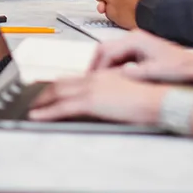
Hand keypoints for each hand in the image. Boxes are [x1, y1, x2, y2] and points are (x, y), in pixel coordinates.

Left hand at [28, 71, 166, 125]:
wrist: (160, 99)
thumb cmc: (151, 98)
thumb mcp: (129, 93)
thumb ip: (114, 94)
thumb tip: (107, 103)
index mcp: (104, 75)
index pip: (75, 78)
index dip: (60, 85)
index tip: (51, 92)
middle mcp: (94, 78)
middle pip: (62, 83)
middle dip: (46, 93)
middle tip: (36, 101)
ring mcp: (91, 88)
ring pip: (58, 92)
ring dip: (42, 102)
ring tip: (32, 110)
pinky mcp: (91, 101)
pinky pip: (62, 106)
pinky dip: (47, 112)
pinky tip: (37, 116)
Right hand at [90, 30, 192, 83]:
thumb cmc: (179, 67)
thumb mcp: (155, 72)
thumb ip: (136, 73)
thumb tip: (119, 76)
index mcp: (136, 40)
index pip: (107, 51)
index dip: (98, 67)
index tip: (93, 80)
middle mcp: (135, 38)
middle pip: (105, 49)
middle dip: (96, 65)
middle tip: (90, 80)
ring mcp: (137, 44)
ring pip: (111, 54)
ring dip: (103, 68)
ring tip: (99, 82)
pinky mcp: (140, 51)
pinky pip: (119, 58)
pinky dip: (112, 69)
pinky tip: (113, 81)